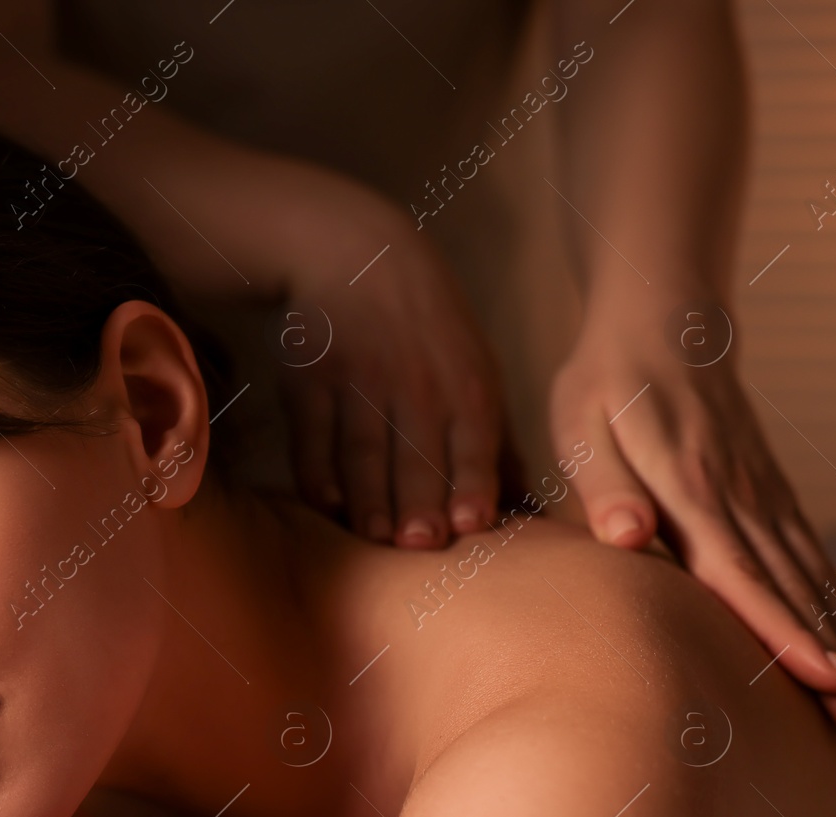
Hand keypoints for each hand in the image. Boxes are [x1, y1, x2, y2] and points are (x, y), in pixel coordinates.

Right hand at [276, 188, 504, 548]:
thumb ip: (495, 440)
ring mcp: (358, 379)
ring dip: (370, 496)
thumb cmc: (428, 328)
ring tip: (376, 537)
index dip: (472, 480)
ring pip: (365, 447)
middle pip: (416, 451)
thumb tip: (527, 510)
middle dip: (420, 499)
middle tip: (422, 544)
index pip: (472, 440)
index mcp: (463, 382)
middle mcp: (413, 382)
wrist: (352, 252)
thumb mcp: (474, 365)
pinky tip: (327, 504)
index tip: (473, 522)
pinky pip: (313, 434)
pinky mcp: (308, 379)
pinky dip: (318, 470)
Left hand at [550, 303, 835, 743]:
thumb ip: (604, 486)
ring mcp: (764, 499)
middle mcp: (740, 501)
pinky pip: (813, 563)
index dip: (782, 629)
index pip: (740, 573)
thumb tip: (624, 536)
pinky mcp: (771, 497)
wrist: (662, 325)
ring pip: (814, 584)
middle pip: (794, 593)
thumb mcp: (584, 428)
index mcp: (690, 491)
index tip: (825, 680)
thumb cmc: (607, 386)